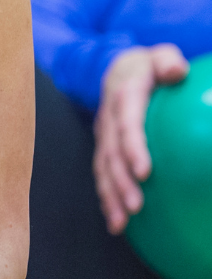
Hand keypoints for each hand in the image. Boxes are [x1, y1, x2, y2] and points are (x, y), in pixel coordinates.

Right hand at [95, 44, 187, 233]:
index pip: (126, 124)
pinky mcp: (104, 148)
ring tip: (121, 222)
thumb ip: (168, 60)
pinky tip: (118, 223)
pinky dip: (107, 199)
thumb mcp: (160, 55)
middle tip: (136, 206)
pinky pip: (102, 175)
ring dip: (110, 196)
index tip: (145, 171)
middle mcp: (108, 119)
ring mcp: (103, 136)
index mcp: (123, 96)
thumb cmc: (150, 66)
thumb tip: (177, 72)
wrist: (118, 70)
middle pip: (110, 153)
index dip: (132, 147)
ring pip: (102, 168)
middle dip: (120, 182)